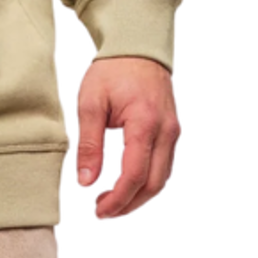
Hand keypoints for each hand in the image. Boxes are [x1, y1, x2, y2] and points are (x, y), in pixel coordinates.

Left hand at [74, 57, 179, 218]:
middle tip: (102, 211)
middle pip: (154, 183)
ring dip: (139, 196)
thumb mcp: (90, 104)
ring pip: (162, 178)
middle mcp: (166, 130)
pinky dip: (147, 181)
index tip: (98, 210)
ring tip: (111, 201)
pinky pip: (164, 165)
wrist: (137, 47)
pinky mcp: (172, 131)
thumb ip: (89, 144)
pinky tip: (126, 184)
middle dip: (129, 204)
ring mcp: (172, 131)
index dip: (118, 198)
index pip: (134, 174)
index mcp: (145, 123)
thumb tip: (85, 181)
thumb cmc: (112, 71)